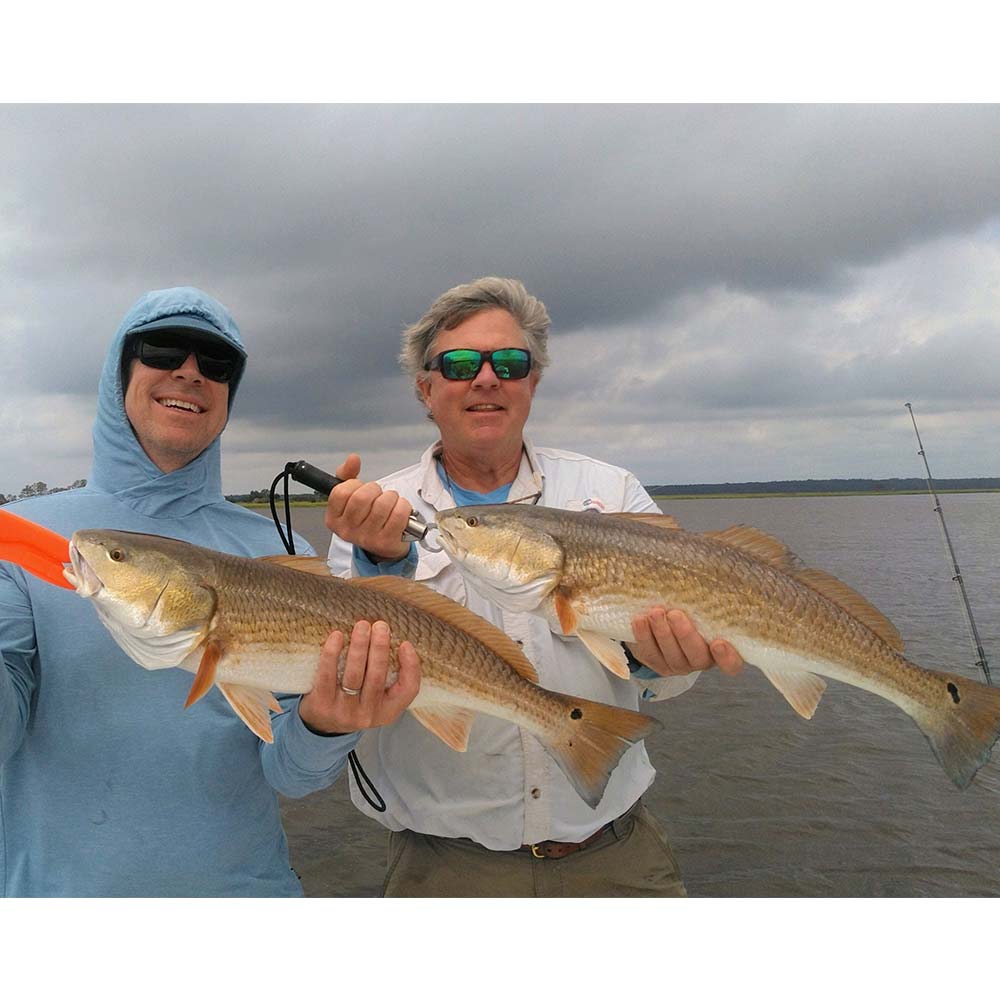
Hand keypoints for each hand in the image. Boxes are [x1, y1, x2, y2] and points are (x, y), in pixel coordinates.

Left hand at [298, 620, 420, 734]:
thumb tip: (394, 640)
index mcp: (388, 711)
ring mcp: (344, 711)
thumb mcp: (377, 698)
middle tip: (380, 625)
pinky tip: (337, 636)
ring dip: (359, 647)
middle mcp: (368, 714)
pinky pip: (328, 675)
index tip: (405, 644)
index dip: (411, 666)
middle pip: (377, 677)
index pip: (408, 690)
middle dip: (380, 648)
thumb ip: (389, 676)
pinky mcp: (322, 704)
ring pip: (354, 675)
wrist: (322, 724)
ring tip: (362, 626)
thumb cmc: (355, 701)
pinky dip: (332, 654)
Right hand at [324, 453, 412, 561]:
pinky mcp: (386, 541)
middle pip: (362, 497)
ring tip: (390, 503)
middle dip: (375, 489)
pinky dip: (404, 506)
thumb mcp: (352, 497)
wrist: (384, 546)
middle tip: (378, 495)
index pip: (341, 492)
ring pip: (383, 504)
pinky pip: (398, 513)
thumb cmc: (368, 518)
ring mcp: (366, 538)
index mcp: (334, 519)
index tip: (360, 488)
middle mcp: (347, 531)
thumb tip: (353, 459)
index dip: (354, 484)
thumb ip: (348, 475)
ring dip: (391, 497)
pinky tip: (400, 511)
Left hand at [627, 607, 742, 677]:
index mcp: (720, 649)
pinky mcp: (656, 663)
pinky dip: (644, 636)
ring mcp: (678, 665)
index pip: (731, 663)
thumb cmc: (690, 607)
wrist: (661, 618)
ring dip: (662, 633)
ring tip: (655, 612)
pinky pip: (649, 653)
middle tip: (675, 614)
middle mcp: (701, 660)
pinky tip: (640, 620)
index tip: (719, 642)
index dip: (727, 657)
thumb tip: (715, 564)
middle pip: (697, 656)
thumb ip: (708, 597)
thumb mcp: (702, 603)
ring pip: (672, 656)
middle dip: (685, 635)